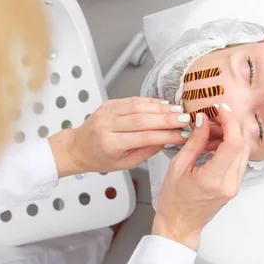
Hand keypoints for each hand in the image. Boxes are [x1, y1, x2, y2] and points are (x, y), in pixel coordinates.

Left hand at [48, 97, 190, 176]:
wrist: (77, 147)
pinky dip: (150, 101)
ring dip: (161, 108)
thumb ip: (147, 151)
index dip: (167, 135)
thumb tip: (168, 139)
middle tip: (186, 119)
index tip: (184, 135)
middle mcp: (107, 126)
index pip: (144, 137)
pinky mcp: (109, 103)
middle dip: (167, 119)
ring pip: (138, 106)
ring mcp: (107, 112)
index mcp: (111, 144)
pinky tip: (164, 104)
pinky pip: (133, 100)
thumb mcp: (125, 164)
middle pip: (142, 119)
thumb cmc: (101, 159)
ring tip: (179, 110)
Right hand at [151, 105, 250, 250]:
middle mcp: (230, 183)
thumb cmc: (174, 200)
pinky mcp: (235, 185)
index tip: (219, 109)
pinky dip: (231, 145)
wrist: (180, 225)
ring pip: (244, 151)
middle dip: (231, 124)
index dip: (230, 122)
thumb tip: (204, 119)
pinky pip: (240, 159)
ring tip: (212, 128)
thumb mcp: (178, 167)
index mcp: (214, 179)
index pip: (234, 144)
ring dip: (232, 134)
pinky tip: (215, 141)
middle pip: (243, 144)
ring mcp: (235, 185)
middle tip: (214, 115)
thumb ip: (195, 142)